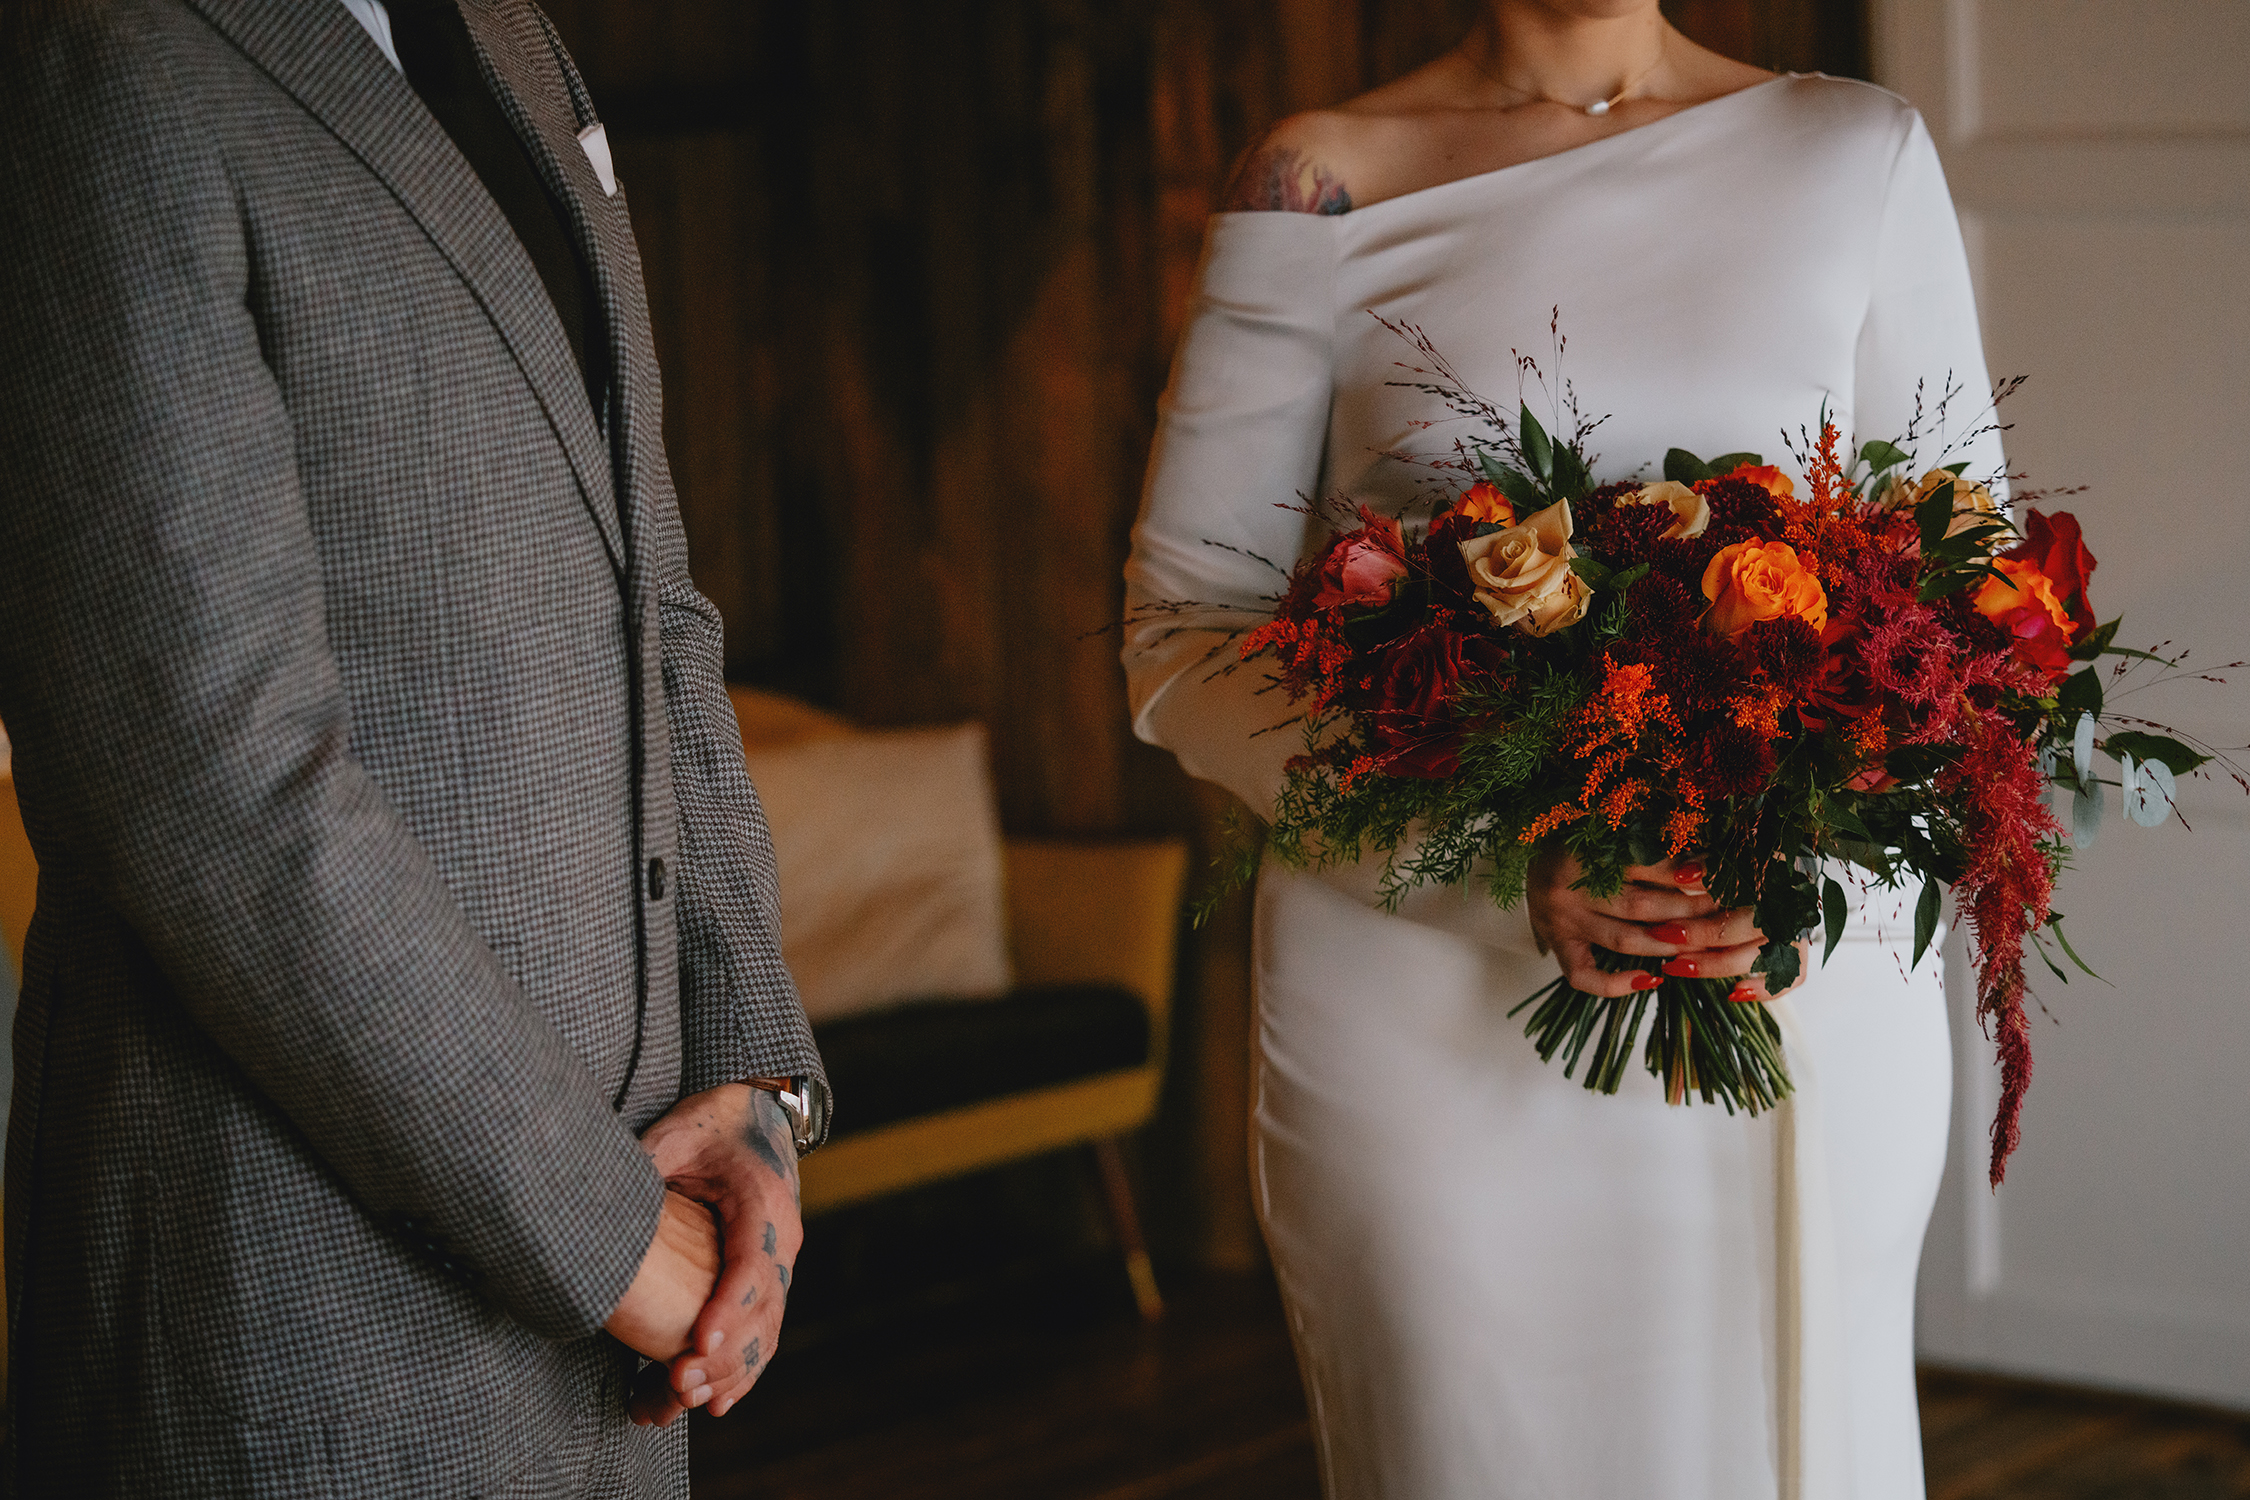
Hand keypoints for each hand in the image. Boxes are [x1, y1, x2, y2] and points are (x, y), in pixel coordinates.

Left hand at [625, 1083, 801, 1425]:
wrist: (751, 1116)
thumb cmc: (706, 1125)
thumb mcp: (674, 1135)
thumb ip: (644, 1169)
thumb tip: (590, 1202)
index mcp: (762, 1203)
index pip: (753, 1264)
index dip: (728, 1307)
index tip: (696, 1341)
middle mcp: (781, 1241)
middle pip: (763, 1311)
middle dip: (722, 1354)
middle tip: (677, 1384)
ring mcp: (777, 1266)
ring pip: (764, 1333)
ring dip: (727, 1373)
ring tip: (679, 1403)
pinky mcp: (763, 1282)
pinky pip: (759, 1335)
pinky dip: (738, 1371)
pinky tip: (707, 1403)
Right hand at [1526, 849, 1787, 1000]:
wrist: (1530, 850)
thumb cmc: (1580, 837)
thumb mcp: (1608, 826)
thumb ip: (1647, 838)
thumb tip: (1704, 856)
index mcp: (1583, 850)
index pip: (1645, 864)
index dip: (1687, 872)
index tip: (1720, 875)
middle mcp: (1569, 887)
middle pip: (1641, 905)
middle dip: (1688, 910)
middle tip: (1724, 911)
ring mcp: (1561, 920)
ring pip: (1624, 939)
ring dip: (1668, 944)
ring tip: (1704, 943)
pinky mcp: (1557, 945)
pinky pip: (1585, 975)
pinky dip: (1616, 984)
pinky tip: (1652, 980)